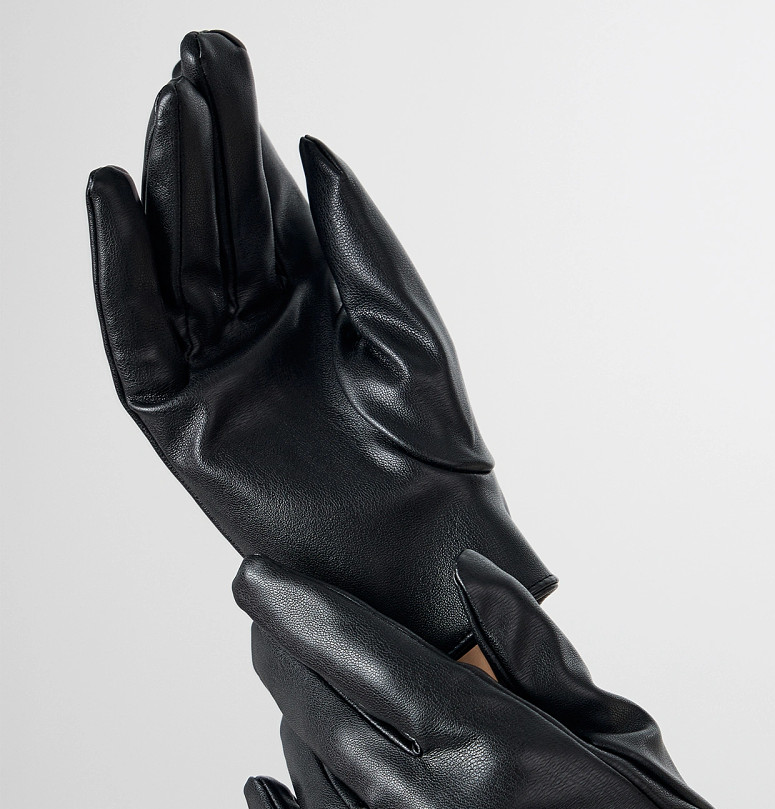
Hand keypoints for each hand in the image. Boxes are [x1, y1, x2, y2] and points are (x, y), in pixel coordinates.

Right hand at [86, 30, 553, 654]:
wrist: (422, 553)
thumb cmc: (432, 448)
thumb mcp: (406, 330)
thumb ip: (362, 243)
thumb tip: (313, 145)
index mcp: (316, 300)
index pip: (266, 204)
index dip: (242, 134)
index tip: (220, 61)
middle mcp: (259, 326)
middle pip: (215, 226)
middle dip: (201, 150)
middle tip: (188, 74)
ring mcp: (216, 372)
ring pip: (173, 271)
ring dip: (163, 197)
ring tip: (161, 120)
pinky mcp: (183, 423)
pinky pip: (139, 343)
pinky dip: (120, 279)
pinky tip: (115, 206)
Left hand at [232, 551, 774, 808]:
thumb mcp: (615, 731)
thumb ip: (530, 653)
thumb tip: (472, 577)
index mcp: (496, 748)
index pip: (366, 656)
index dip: (304, 611)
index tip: (260, 579)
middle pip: (326, 714)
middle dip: (287, 658)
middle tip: (267, 623)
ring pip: (313, 790)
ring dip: (296, 732)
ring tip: (294, 696)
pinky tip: (269, 792)